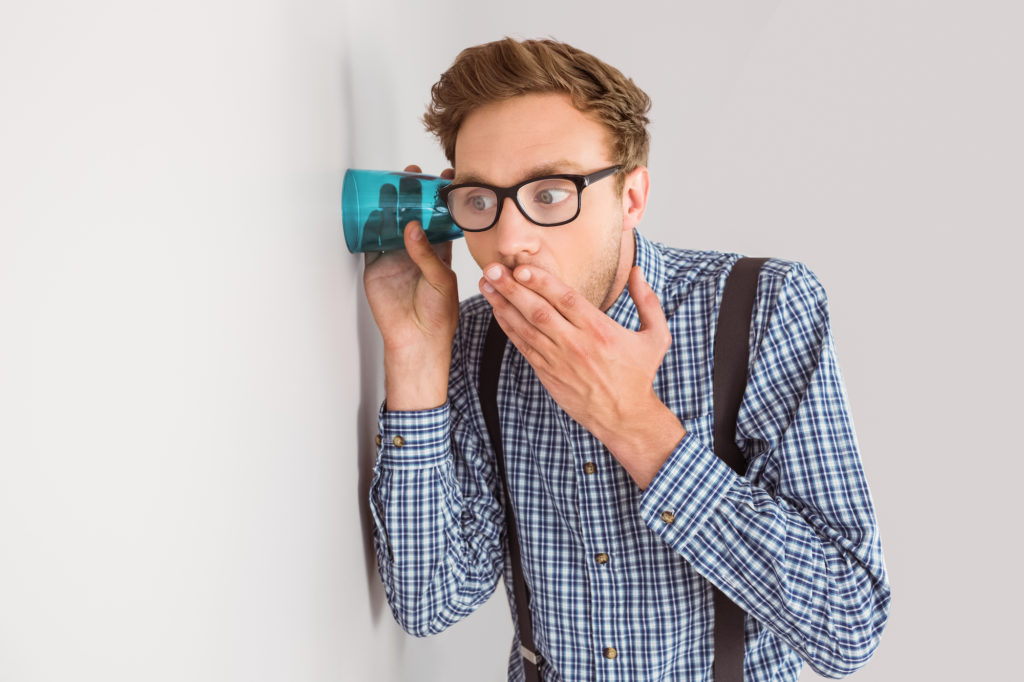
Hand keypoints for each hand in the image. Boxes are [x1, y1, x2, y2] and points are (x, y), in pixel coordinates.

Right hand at [363, 165, 457, 409]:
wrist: (416, 339)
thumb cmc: (438, 314)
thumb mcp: (441, 280)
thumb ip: (428, 254)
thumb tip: (414, 227)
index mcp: (439, 253)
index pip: (441, 220)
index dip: (442, 200)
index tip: (446, 179)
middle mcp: (416, 251)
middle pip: (413, 216)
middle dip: (412, 195)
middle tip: (412, 176)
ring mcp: (395, 257)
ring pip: (390, 224)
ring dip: (389, 206)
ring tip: (390, 186)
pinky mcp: (377, 266)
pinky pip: (370, 242)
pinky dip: (368, 226)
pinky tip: (368, 211)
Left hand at [479, 263, 685, 487]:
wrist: (625, 417)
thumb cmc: (639, 375)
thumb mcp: (656, 336)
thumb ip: (647, 301)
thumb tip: (637, 271)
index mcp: (600, 331)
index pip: (566, 300)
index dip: (542, 282)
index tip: (522, 268)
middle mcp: (576, 344)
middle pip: (539, 311)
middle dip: (512, 288)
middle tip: (492, 269)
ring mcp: (559, 360)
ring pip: (525, 327)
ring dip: (503, 305)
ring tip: (486, 284)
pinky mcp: (548, 373)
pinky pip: (523, 346)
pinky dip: (508, 327)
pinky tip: (497, 310)